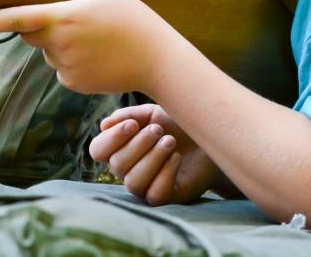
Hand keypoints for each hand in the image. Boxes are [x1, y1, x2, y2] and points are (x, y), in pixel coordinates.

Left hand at [0, 0, 180, 94]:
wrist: (158, 60)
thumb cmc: (134, 21)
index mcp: (64, 19)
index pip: (19, 18)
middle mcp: (59, 46)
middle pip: (32, 33)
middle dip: (43, 25)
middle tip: (76, 18)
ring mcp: (65, 68)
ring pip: (49, 52)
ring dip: (62, 44)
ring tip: (97, 39)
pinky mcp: (73, 84)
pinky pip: (62, 68)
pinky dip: (73, 61)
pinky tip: (99, 55)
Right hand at [89, 104, 221, 204]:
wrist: (213, 136)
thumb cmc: (180, 123)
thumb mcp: (155, 112)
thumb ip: (130, 115)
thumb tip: (104, 124)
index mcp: (121, 147)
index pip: (98, 150)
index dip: (111, 138)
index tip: (133, 125)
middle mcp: (129, 169)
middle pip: (117, 164)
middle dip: (139, 144)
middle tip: (159, 130)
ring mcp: (146, 185)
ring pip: (133, 183)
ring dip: (152, 158)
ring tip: (170, 142)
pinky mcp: (165, 197)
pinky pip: (154, 195)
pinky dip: (165, 173)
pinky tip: (177, 158)